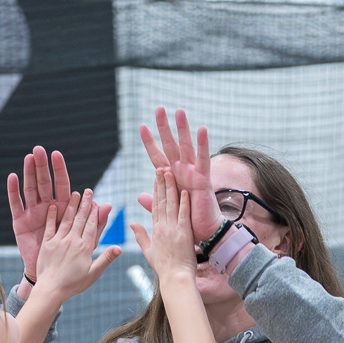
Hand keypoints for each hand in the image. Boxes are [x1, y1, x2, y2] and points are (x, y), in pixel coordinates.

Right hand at [8, 147, 110, 281]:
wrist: (51, 276)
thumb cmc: (71, 261)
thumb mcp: (86, 243)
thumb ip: (96, 224)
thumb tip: (108, 206)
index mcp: (63, 211)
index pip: (63, 188)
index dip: (60, 172)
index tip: (57, 155)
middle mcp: (47, 208)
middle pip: (45, 184)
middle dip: (42, 167)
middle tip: (40, 149)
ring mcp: (33, 213)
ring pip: (30, 189)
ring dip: (28, 174)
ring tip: (27, 158)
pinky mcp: (20, 222)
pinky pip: (16, 204)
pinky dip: (14, 191)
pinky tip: (13, 177)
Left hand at [35, 188, 120, 298]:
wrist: (51, 289)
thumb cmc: (74, 284)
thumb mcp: (93, 273)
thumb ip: (106, 258)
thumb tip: (119, 248)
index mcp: (84, 247)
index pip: (91, 225)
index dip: (95, 213)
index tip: (97, 202)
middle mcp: (72, 240)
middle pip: (80, 218)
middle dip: (85, 204)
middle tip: (88, 191)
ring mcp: (58, 240)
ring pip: (67, 219)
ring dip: (71, 205)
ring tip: (75, 193)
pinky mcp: (47, 243)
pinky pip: (50, 226)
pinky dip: (52, 216)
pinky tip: (54, 206)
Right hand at [129, 169, 196, 285]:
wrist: (175, 278)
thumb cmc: (164, 268)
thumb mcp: (149, 251)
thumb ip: (141, 236)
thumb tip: (132, 223)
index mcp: (155, 230)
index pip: (155, 206)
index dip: (155, 190)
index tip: (156, 178)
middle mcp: (163, 227)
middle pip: (161, 200)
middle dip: (161, 182)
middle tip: (161, 167)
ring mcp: (173, 229)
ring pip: (171, 204)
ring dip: (171, 187)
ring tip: (171, 172)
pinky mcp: (184, 233)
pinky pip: (184, 214)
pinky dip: (184, 202)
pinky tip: (184, 190)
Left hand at [137, 108, 220, 240]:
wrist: (204, 233)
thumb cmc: (188, 222)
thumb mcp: (167, 211)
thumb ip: (154, 201)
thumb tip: (139, 196)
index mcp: (171, 178)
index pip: (157, 156)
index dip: (150, 143)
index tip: (142, 127)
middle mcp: (181, 171)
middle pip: (171, 145)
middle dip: (164, 127)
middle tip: (159, 108)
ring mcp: (193, 173)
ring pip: (186, 146)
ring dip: (182, 129)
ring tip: (179, 111)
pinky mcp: (204, 178)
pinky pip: (204, 159)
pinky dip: (203, 144)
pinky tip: (202, 129)